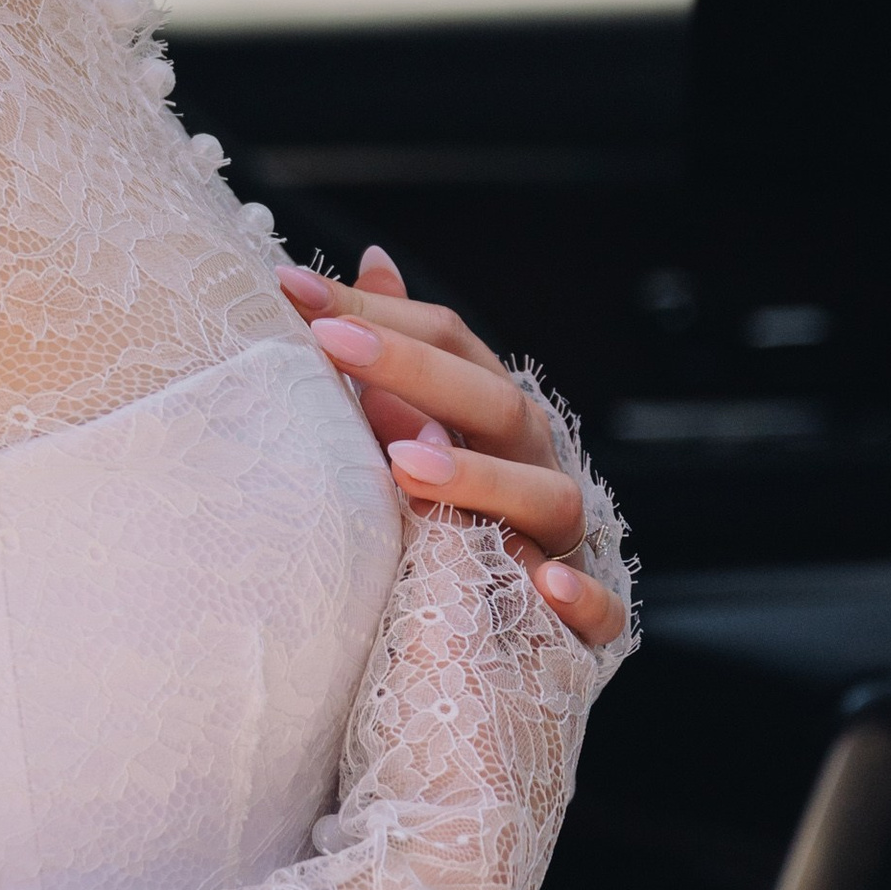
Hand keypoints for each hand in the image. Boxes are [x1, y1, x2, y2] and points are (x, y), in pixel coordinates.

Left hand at [275, 247, 627, 652]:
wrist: (506, 630)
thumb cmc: (453, 513)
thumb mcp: (420, 425)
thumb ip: (400, 350)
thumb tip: (374, 259)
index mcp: (493, 414)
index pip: (448, 340)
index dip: (374, 313)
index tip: (292, 293)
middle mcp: (533, 463)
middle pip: (492, 403)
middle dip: (413, 369)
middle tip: (331, 345)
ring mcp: (562, 538)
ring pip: (548, 497)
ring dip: (482, 480)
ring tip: (407, 466)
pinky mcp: (583, 620)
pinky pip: (598, 609)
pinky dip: (579, 597)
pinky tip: (545, 585)